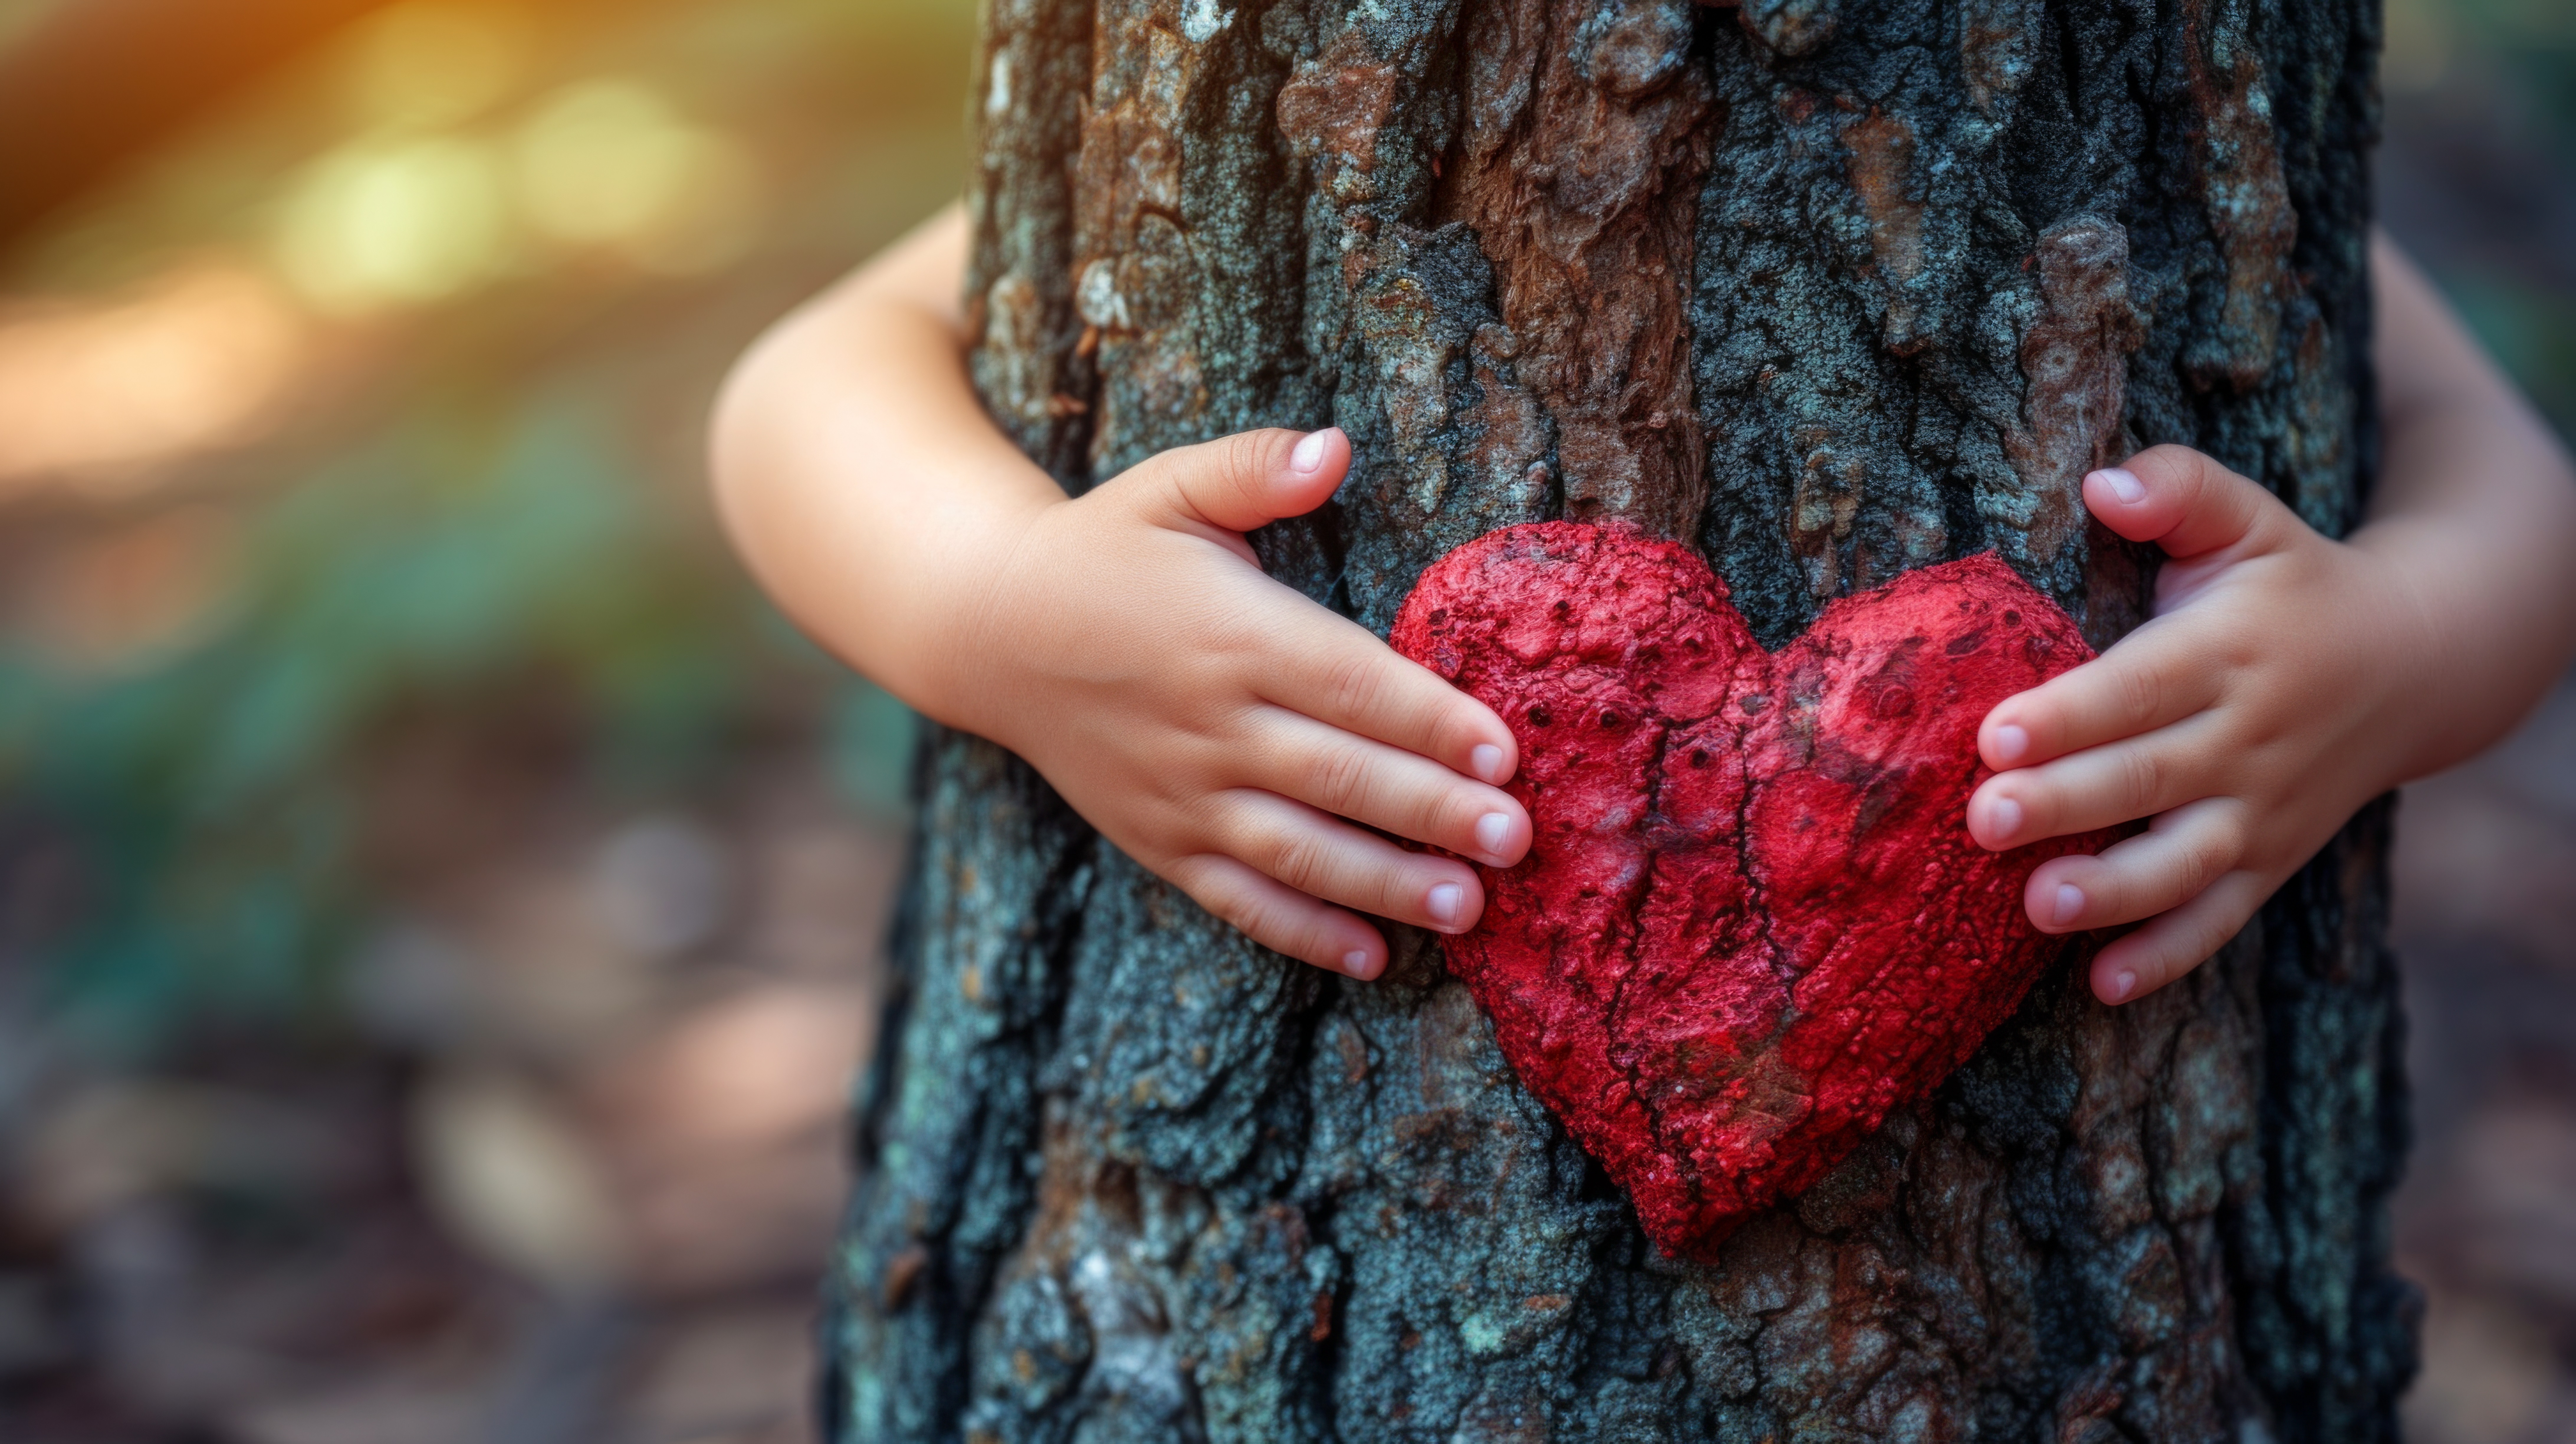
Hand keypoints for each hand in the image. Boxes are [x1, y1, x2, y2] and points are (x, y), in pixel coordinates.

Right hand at [946, 426, 1532, 979]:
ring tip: (1468, 908)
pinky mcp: (1158, 839)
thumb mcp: (1171, 487)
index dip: (1428, 720)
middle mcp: (1208, 721)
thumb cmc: (1105, 550)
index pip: (1347, 682)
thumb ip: (1255, 466)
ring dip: (1386, 884)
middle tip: (1516, 839)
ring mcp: (1181, 792)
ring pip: (1298, 851)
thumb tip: (1334, 446)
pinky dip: (1304, 933)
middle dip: (1432, 811)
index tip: (1503, 751)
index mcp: (1229, 633)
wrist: (991, 629)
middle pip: (1337, 776)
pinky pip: (1239, 897)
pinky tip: (1374, 957)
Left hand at [1965, 445, 2428, 1004]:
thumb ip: (2178, 487)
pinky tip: (2103, 985)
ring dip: (2111, 893)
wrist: (2417, 659)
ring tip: (2038, 908)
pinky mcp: (2269, 860)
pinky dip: (2167, 957)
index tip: (1993, 734)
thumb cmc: (2294, 581)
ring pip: (2183, 863)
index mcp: (2227, 652)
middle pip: (2145, 779)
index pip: (2136, 688)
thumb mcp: (2249, 517)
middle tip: (1983, 822)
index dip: (2067, 714)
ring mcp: (2261, 809)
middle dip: (2065, 805)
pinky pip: (2219, 919)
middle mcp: (2246, 738)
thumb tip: (2101, 482)